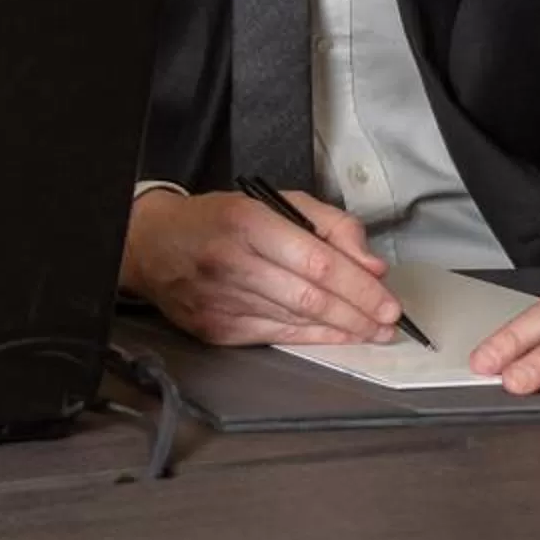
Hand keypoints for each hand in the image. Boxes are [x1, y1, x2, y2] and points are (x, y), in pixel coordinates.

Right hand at [121, 188, 409, 344]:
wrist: (151, 244)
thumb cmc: (217, 220)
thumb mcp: (273, 202)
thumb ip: (329, 225)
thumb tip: (371, 265)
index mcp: (246, 221)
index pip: (317, 262)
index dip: (360, 288)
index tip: (388, 303)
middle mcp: (230, 261)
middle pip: (310, 297)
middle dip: (357, 315)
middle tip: (387, 325)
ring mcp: (220, 299)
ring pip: (296, 321)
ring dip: (340, 330)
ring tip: (369, 331)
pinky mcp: (215, 328)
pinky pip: (275, 335)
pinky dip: (310, 338)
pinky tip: (332, 335)